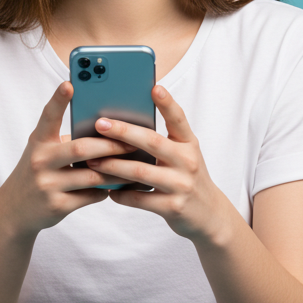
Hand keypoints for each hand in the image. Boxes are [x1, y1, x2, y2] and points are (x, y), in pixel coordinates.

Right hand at [0, 83, 129, 238]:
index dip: (58, 99)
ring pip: (91, 175)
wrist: (15, 210)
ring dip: (115, 171)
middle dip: (110, 145)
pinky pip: (90, 196)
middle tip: (133, 142)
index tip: (70, 83)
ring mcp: (47, 184)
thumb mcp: (44, 152)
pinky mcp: (56, 206)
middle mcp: (40, 161)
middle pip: (81, 149)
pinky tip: (114, 186)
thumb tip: (108, 132)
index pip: (48, 116)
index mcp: (39, 142)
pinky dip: (105, 190)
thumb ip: (67, 141)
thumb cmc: (39, 172)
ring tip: (133, 165)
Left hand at [86, 86, 234, 243]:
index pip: (178, 119)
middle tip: (100, 124)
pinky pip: (140, 199)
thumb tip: (123, 128)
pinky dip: (121, 194)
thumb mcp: (183, 156)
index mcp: (189, 144)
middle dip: (123, 132)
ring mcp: (181, 185)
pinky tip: (108, 190)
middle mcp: (187, 161)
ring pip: (140, 172)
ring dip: (113, 166)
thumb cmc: (187, 178)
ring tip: (92, 161)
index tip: (155, 88)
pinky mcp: (173, 207)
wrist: (210, 215)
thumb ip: (163, 142)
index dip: (167, 103)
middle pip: (152, 142)